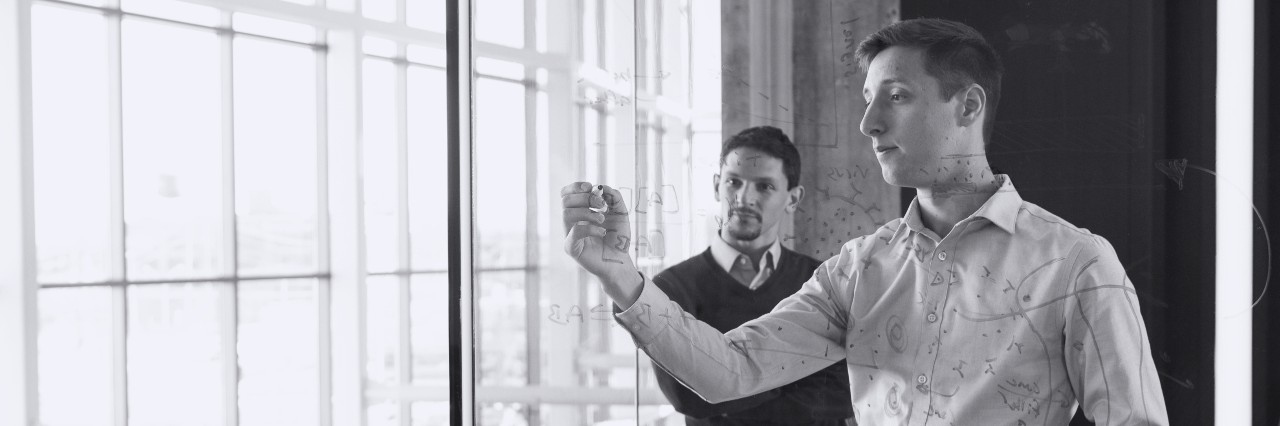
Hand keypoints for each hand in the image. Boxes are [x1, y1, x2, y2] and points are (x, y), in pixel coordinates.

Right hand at [561, 182, 641, 303]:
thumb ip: (614, 197)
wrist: (621, 260)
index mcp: (579, 211)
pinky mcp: (572, 248)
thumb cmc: (618, 238)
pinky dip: (590, 228)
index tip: (590, 187)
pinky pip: (574, 232)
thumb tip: (602, 187)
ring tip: (602, 219)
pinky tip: (602, 232)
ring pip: (566, 214)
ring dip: (587, 213)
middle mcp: (572, 222)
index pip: (566, 194)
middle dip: (585, 198)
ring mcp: (570, 235)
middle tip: (601, 205)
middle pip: (565, 200)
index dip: (575, 187)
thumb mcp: (621, 213)